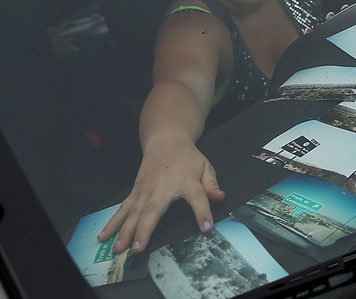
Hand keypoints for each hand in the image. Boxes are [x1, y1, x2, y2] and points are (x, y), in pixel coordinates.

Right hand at [97, 134, 224, 253]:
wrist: (165, 140)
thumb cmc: (187, 157)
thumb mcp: (205, 167)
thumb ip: (211, 184)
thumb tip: (219, 197)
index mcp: (186, 180)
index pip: (197, 197)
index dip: (202, 212)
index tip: (206, 228)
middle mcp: (163, 186)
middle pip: (153, 209)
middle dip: (145, 229)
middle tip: (138, 248)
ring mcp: (146, 190)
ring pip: (133, 212)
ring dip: (125, 231)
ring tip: (119, 248)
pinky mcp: (135, 192)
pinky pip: (123, 209)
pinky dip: (113, 223)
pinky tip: (104, 236)